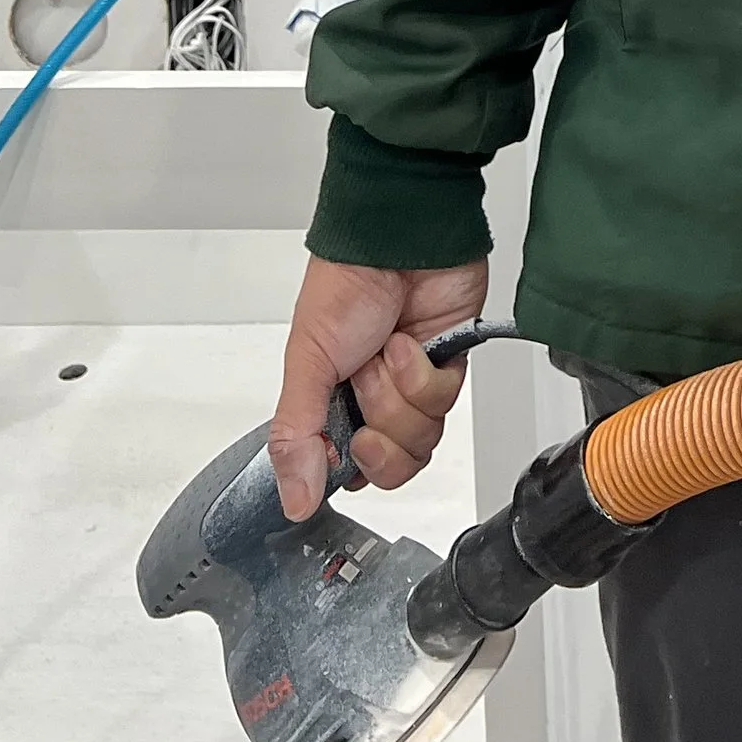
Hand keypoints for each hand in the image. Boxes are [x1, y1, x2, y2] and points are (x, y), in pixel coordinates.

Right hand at [269, 255, 487, 519]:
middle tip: (366, 388)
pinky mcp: (447, 368)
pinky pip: (445, 403)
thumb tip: (294, 502)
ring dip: (400, 395)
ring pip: (419, 439)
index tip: (340, 445)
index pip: (346, 469)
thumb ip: (296, 436)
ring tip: (387, 353)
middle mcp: (372, 399)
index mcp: (331, 401)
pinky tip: (411, 342)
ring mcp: (412, 384)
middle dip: (381, 431)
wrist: (400, 238)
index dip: (350, 467)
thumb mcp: (307, 363)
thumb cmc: (347, 284)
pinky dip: (425, 373)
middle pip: (390, 465)